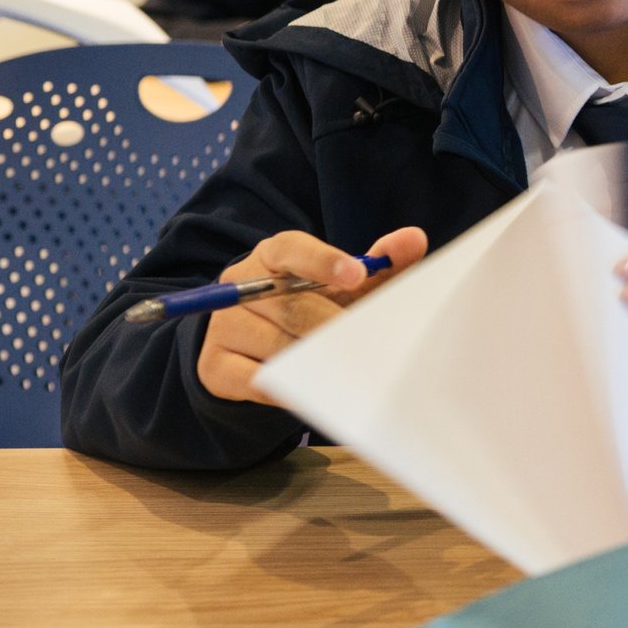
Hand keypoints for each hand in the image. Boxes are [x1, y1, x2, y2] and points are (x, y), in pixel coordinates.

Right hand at [198, 226, 428, 403]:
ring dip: (317, 359)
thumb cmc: (311, 304)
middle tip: (371, 343)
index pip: (292, 249)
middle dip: (335, 325)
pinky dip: (292, 387)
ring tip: (352, 368)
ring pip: (277, 346)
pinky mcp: (214, 366)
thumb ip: (379, 264)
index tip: (356, 275)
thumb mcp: (343, 283)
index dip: (324, 260)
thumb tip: (413, 239)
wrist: (253, 344)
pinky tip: (320, 389)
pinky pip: (257, 381)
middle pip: (291, 305)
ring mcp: (223, 327)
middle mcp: (240, 285)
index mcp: (273, 255)